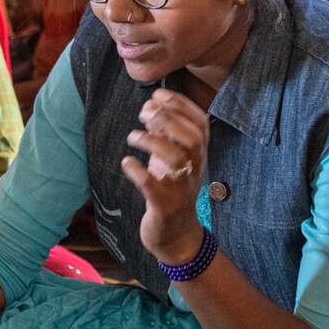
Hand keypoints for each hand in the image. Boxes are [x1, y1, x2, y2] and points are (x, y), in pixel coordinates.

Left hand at [120, 87, 208, 264]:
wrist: (175, 233)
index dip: (182, 104)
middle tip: (145, 113)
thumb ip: (162, 132)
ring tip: (132, 137)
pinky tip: (127, 163)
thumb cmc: (171, 189)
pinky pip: (152, 186)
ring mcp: (182, 188)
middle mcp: (195, 169)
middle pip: (193, 138)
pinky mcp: (165, 206)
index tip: (159, 94)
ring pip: (177, 159)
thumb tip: (149, 105)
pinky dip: (137, 171)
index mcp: (198, 155)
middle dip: (169, 119)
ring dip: (153, 142)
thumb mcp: (169, 158)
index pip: (201, 123)